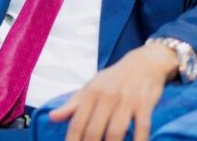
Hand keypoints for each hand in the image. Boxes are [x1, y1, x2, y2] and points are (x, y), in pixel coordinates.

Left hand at [49, 43, 177, 140]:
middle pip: (94, 131)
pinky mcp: (144, 104)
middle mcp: (107, 96)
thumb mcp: (91, 87)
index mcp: (91, 93)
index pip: (77, 123)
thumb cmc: (113, 80)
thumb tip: (52, 117)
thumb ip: (73, 104)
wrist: (143, 64)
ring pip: (115, 132)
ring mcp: (126, 100)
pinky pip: (141, 129)